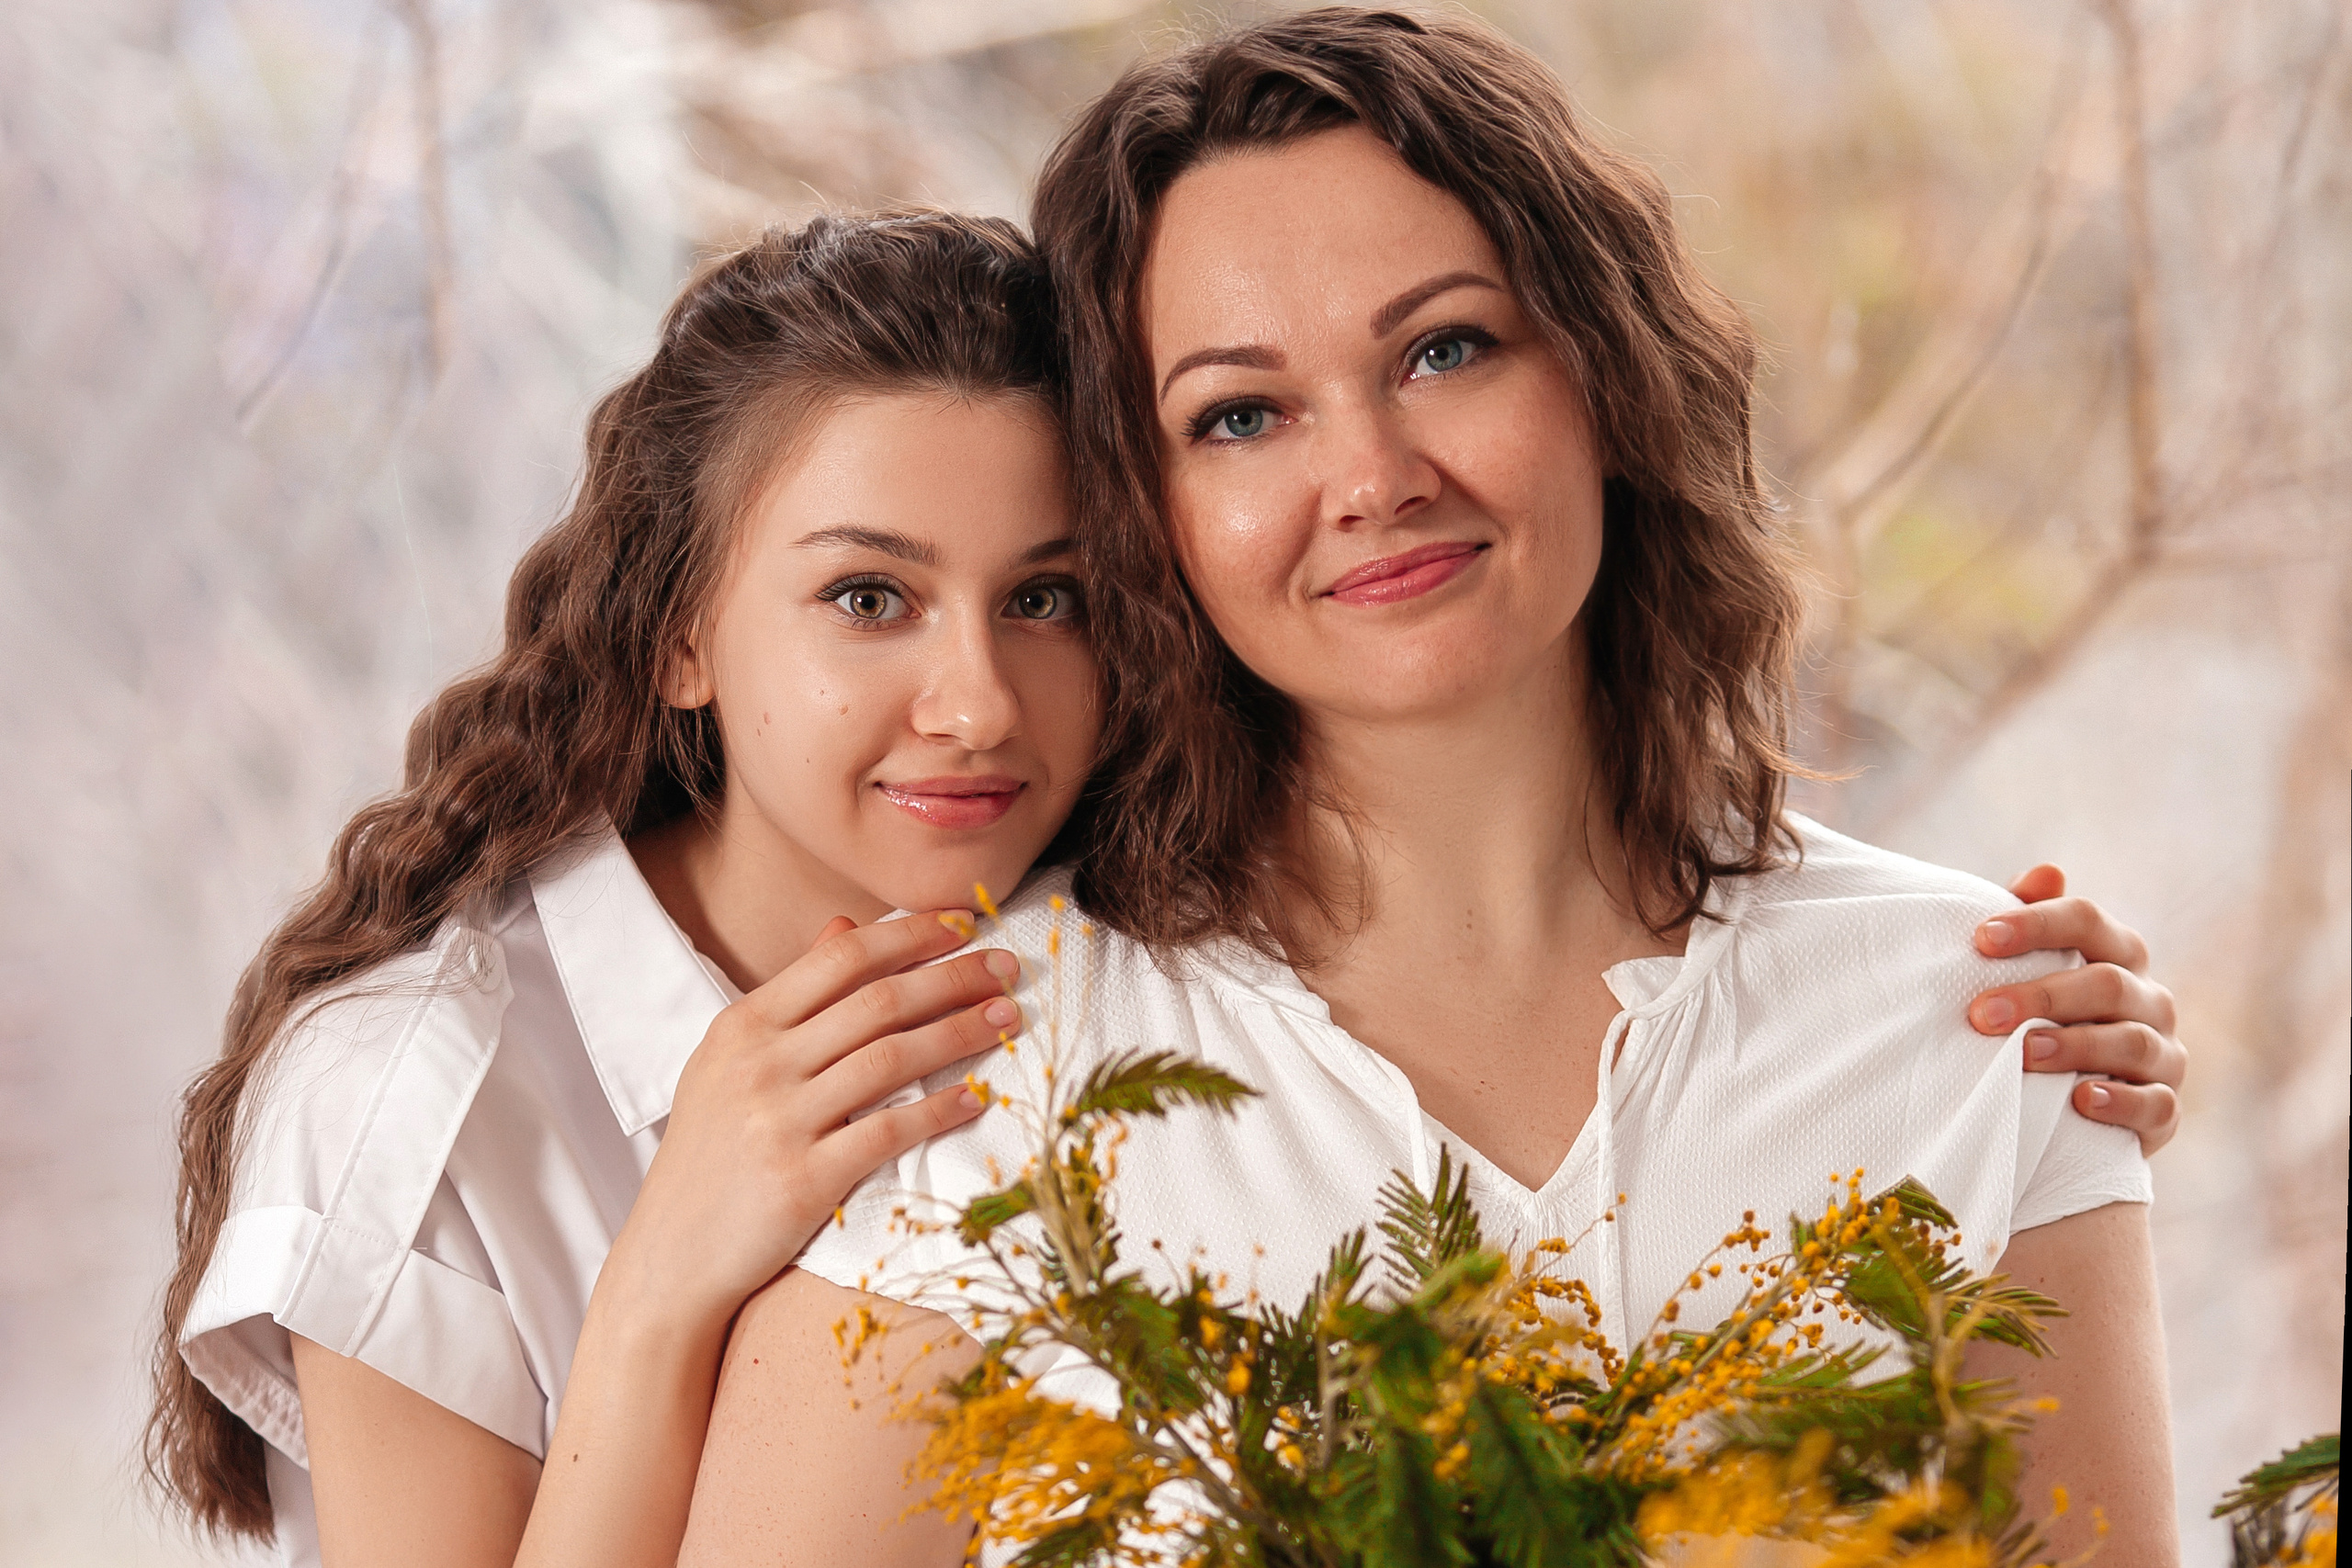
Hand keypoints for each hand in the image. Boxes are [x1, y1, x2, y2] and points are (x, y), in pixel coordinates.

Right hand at [601, 910, 1017, 1331]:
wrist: (670, 1256)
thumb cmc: (710, 1155)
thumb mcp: (730, 1063)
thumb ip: (794, 998)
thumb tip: (846, 924)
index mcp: (743, 1025)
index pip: (841, 958)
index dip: (910, 934)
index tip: (964, 924)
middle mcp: (759, 1063)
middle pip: (878, 1001)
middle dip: (954, 976)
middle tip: (1008, 968)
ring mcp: (779, 1120)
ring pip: (891, 1058)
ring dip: (961, 1032)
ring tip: (1008, 1019)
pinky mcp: (802, 1179)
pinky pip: (888, 1132)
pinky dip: (940, 1110)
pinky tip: (978, 1097)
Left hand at [1967, 865, 2185, 1154]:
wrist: (2074, 1106)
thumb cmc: (2044, 1017)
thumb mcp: (2032, 969)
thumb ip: (2033, 920)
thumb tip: (2045, 872)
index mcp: (2117, 955)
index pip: (2088, 921)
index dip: (2036, 924)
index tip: (1980, 939)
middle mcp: (2149, 999)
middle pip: (2107, 984)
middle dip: (2042, 995)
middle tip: (1980, 1014)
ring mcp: (2164, 1055)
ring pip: (2133, 1042)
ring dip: (2075, 1046)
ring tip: (2022, 1054)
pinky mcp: (2166, 1110)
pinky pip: (2156, 1105)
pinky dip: (2121, 1102)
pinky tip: (2081, 1099)